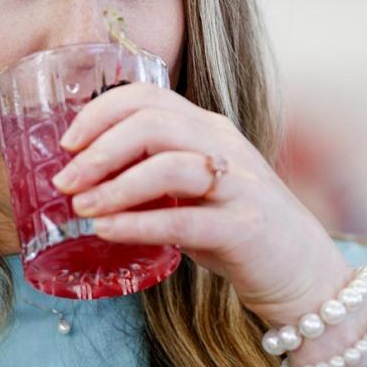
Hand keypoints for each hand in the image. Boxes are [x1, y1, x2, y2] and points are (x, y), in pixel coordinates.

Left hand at [50, 81, 355, 325]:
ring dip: (115, 186)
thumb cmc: (231, 224)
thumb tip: (81, 174)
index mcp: (204, 127)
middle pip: (153, 123)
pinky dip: (138, 223)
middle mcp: (222, 145)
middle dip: (99, 149)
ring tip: (80, 207)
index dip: (99, 113)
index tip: (67, 143)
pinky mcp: (246, 227)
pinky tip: (106, 231)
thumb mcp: (188, 187)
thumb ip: (147, 172)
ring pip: (169, 166)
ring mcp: (239, 183)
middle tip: (64, 180)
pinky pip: (185, 220)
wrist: (302, 270)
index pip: (146, 97)